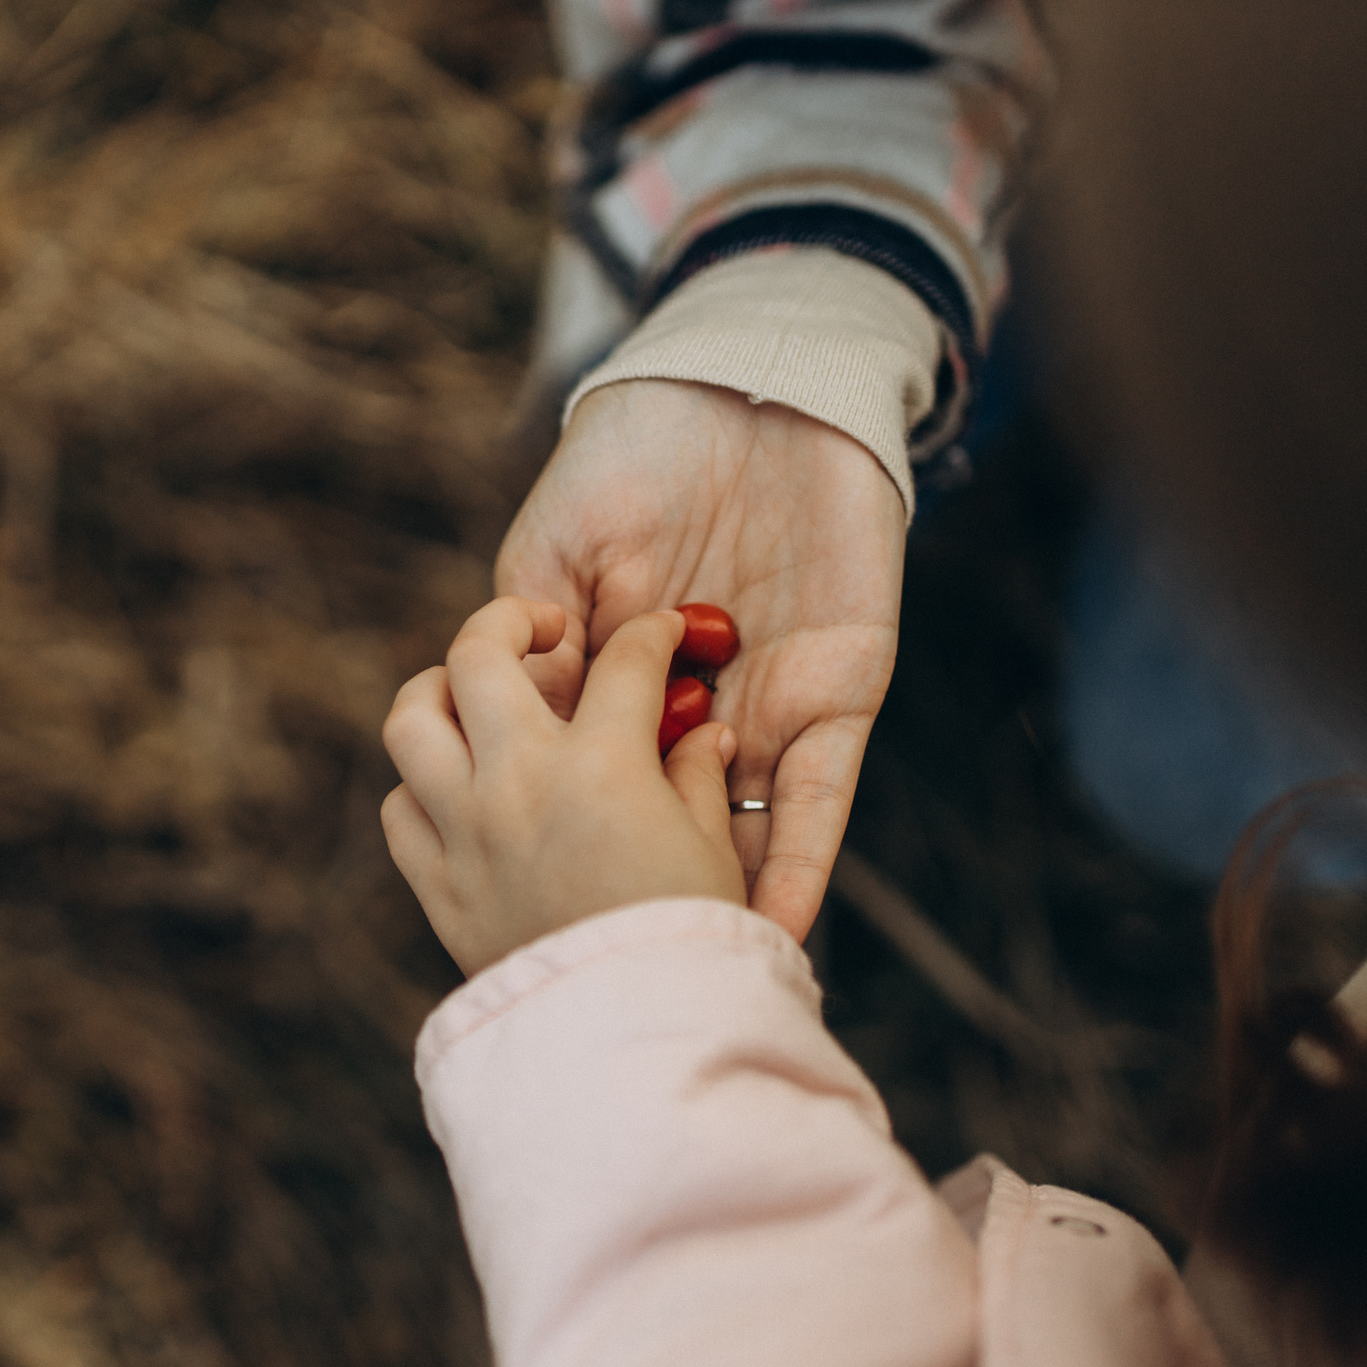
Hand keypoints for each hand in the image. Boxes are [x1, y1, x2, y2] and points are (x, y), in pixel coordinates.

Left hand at [381, 598, 746, 975]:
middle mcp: (521, 781)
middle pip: (479, 653)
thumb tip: (704, 733)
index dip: (653, 636)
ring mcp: (467, 831)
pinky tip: (456, 787)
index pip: (626, 662)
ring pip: (412, 719)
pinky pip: (400, 809)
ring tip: (470, 693)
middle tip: (540, 630)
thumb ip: (699, 777)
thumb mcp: (713, 851)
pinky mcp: (439, 887)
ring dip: (437, 690)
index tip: (662, 634)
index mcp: (605, 765)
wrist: (632, 1043)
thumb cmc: (691, 946)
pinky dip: (421, 786)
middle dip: (510, 620)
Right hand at [496, 379, 906, 939]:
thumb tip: (529, 727)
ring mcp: (764, 710)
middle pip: (666, 826)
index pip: (586, 780)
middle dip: (648, 898)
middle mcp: (691, 713)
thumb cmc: (633, 454)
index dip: (562, 842)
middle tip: (620, 976)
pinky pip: (820, 795)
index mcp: (614, 681)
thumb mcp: (555, 548)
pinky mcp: (837, 696)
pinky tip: (784, 921)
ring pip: (744, 833)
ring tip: (703, 986)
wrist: (746, 380)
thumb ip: (536, 640)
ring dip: (726, 907)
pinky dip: (804, 859)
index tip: (540, 918)